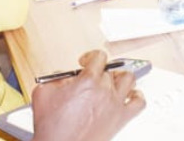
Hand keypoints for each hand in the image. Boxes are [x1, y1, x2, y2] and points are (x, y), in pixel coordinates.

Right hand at [31, 50, 145, 140]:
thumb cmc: (52, 127)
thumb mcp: (43, 92)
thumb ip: (56, 78)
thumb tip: (65, 77)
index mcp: (87, 80)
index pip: (99, 57)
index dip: (91, 57)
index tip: (85, 63)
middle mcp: (105, 90)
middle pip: (110, 71)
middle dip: (99, 72)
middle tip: (91, 80)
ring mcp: (115, 104)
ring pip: (129, 79)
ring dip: (121, 78)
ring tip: (113, 81)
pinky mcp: (121, 119)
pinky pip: (139, 102)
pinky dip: (137, 96)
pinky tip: (130, 95)